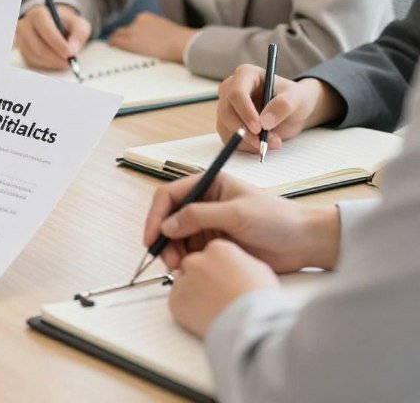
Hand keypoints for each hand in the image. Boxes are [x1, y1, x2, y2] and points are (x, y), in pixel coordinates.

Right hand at [14, 4, 90, 69]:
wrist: (56, 25)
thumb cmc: (67, 24)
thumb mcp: (78, 24)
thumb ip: (79, 34)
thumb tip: (72, 50)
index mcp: (39, 14)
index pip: (45, 28)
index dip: (58, 43)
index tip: (70, 53)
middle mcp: (25, 25)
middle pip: (38, 47)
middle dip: (56, 57)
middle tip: (70, 62)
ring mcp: (21, 39)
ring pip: (36, 57)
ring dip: (53, 62)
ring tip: (65, 61)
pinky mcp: (22, 51)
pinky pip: (34, 63)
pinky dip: (47, 65)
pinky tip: (56, 60)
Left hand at [107, 12, 194, 61]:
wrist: (182, 43)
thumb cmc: (181, 40)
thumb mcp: (167, 30)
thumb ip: (157, 32)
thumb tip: (157, 40)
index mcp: (147, 17)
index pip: (134, 24)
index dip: (131, 32)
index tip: (131, 38)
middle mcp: (137, 22)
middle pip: (124, 29)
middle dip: (121, 36)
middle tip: (117, 42)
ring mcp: (133, 31)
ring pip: (119, 35)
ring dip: (117, 41)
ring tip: (113, 46)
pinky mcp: (131, 42)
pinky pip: (116, 42)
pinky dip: (113, 44)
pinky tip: (110, 47)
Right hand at [144, 171, 341, 272]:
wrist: (305, 243)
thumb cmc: (276, 219)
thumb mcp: (236, 213)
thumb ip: (199, 217)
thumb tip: (167, 226)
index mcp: (209, 184)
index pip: (170, 195)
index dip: (156, 215)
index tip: (152, 237)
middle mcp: (205, 202)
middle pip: (170, 218)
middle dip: (164, 238)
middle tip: (167, 260)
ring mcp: (210, 224)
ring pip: (178, 238)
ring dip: (174, 252)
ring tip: (179, 268)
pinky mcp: (216, 244)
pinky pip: (191, 252)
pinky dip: (186, 261)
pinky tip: (190, 270)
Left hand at [169, 239, 278, 337]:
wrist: (253, 325)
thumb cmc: (261, 302)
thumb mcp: (258, 269)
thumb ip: (238, 262)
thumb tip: (234, 267)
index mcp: (217, 249)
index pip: (210, 254)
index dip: (219, 270)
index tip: (225, 283)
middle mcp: (197, 260)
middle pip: (194, 265)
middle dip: (203, 279)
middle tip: (217, 296)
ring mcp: (184, 279)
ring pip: (183, 282)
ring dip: (193, 292)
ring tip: (213, 308)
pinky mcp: (175, 300)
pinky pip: (177, 301)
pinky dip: (186, 309)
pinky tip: (204, 317)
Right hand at [217, 65, 346, 152]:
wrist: (293, 112)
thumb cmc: (294, 98)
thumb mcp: (296, 98)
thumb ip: (283, 106)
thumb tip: (265, 122)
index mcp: (245, 75)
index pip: (236, 93)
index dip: (245, 111)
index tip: (259, 128)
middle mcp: (231, 88)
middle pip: (226, 112)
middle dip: (246, 131)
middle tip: (265, 143)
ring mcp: (227, 106)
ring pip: (226, 127)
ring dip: (247, 141)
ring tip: (272, 141)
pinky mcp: (227, 122)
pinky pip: (228, 137)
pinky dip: (245, 145)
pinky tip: (261, 143)